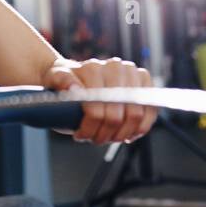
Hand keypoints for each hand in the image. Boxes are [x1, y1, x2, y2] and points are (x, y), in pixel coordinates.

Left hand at [41, 57, 158, 144]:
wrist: (76, 78)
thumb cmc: (64, 84)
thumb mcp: (55, 81)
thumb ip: (62, 81)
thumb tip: (76, 89)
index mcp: (94, 68)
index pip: (97, 107)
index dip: (90, 127)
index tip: (81, 135)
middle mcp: (116, 67)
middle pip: (117, 114)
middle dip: (105, 133)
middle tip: (95, 138)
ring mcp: (133, 74)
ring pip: (136, 115)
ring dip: (121, 133)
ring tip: (108, 136)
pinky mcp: (145, 83)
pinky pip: (150, 111)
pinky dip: (139, 128)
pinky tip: (126, 133)